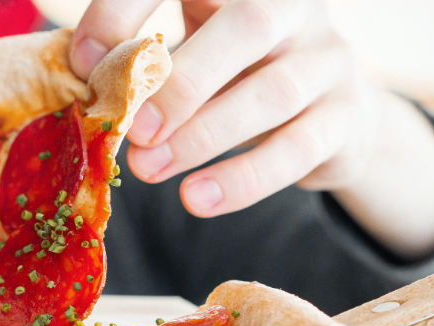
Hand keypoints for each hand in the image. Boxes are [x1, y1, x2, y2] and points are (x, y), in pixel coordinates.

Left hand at [72, 0, 433, 258]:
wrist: (331, 115)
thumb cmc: (236, 73)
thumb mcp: (192, 48)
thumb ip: (145, 57)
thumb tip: (86, 76)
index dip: (128, 8)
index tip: (84, 60)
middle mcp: (294, 8)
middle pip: (248, 25)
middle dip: (181, 80)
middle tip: (131, 128)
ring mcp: (330, 59)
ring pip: (274, 91)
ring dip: (203, 135)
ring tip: (149, 169)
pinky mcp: (348, 117)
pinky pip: (299, 148)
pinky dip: (244, 179)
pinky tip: (197, 199)